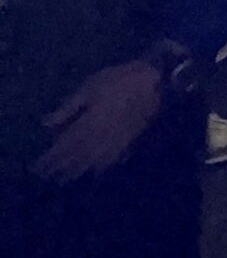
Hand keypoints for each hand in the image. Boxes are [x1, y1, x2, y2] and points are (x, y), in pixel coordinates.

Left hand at [33, 59, 165, 180]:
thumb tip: (46, 124)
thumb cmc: (119, 79)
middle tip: (48, 176)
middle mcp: (101, 135)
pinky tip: (96, 170)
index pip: (65, 145)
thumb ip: (69, 107)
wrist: (155, 79)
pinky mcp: (130, 138)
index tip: (40, 167)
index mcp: (89, 122)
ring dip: (79, 170)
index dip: (52, 157)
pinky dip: (102, 165)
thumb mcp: (90, 87)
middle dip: (62, 167)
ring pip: (94, 159)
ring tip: (67, 178)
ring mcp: (117, 138)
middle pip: (78, 156)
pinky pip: (113, 157)